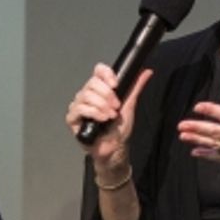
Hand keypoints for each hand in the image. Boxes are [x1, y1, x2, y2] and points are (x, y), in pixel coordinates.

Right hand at [65, 64, 151, 179]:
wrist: (115, 148)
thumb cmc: (119, 128)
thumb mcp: (130, 104)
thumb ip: (136, 87)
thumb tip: (146, 72)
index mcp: (100, 89)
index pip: (98, 71)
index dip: (106, 74)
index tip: (116, 84)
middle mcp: (87, 95)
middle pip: (92, 82)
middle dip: (107, 95)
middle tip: (116, 107)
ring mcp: (78, 105)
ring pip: (86, 95)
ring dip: (102, 106)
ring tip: (110, 116)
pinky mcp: (72, 118)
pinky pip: (80, 108)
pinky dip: (94, 112)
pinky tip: (102, 119)